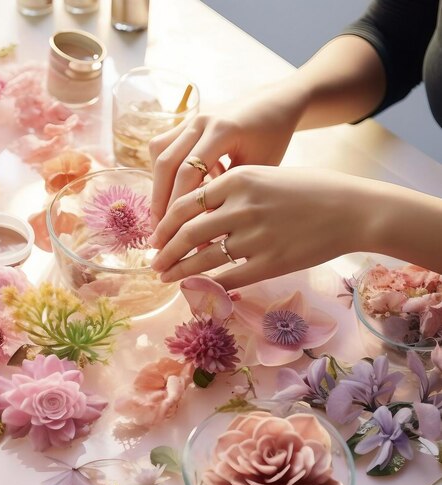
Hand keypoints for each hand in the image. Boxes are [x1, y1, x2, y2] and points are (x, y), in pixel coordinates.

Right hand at [149, 82, 304, 227]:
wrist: (274, 105)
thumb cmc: (273, 140)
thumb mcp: (257, 170)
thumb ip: (229, 198)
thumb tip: (203, 239)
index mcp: (223, 129)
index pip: (188, 172)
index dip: (176, 205)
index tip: (172, 234)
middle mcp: (202, 121)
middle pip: (166, 162)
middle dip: (159, 201)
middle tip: (158, 233)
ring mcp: (191, 119)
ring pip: (159, 154)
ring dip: (157, 187)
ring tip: (160, 218)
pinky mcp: (185, 124)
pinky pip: (163, 149)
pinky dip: (163, 174)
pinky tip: (170, 196)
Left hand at [150, 165, 376, 288]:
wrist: (352, 209)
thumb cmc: (308, 190)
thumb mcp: (264, 176)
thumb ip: (229, 192)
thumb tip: (193, 217)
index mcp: (238, 178)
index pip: (185, 204)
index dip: (163, 225)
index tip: (156, 238)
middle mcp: (242, 206)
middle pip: (187, 233)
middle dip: (164, 251)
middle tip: (154, 263)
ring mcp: (256, 236)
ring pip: (203, 258)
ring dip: (178, 270)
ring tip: (165, 277)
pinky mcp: (270, 262)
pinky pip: (228, 277)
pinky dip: (207, 285)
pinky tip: (195, 288)